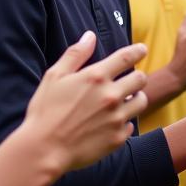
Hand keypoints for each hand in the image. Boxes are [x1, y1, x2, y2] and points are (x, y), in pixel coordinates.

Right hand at [24, 32, 148, 170]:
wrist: (43, 150)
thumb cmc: (45, 111)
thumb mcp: (54, 76)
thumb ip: (75, 54)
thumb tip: (90, 35)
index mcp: (96, 77)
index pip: (127, 57)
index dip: (138, 50)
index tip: (142, 49)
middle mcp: (111, 95)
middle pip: (140, 78)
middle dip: (136, 76)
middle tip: (128, 80)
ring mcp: (116, 118)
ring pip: (141, 101)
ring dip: (135, 98)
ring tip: (124, 100)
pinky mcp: (118, 138)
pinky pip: (131, 125)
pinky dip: (124, 122)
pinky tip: (111, 123)